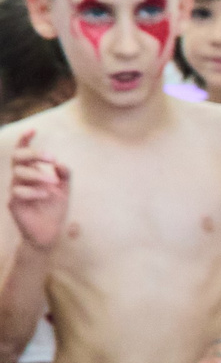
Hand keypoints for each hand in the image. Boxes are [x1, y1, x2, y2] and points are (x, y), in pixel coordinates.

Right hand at [9, 134, 68, 251]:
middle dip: (34, 153)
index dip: (25, 140)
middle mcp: (20, 179)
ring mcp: (15, 190)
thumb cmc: (54, 208)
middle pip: (18, 158)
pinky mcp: (14, 204)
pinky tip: (46, 195)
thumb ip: (65, 174)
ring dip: (38, 175)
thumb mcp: (64, 189)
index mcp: (31, 172)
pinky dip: (33, 191)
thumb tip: (59, 163)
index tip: (34, 129)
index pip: (22, 152)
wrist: (50, 232)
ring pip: (18, 173)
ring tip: (54, 182)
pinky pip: (19, 192)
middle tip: (52, 157)